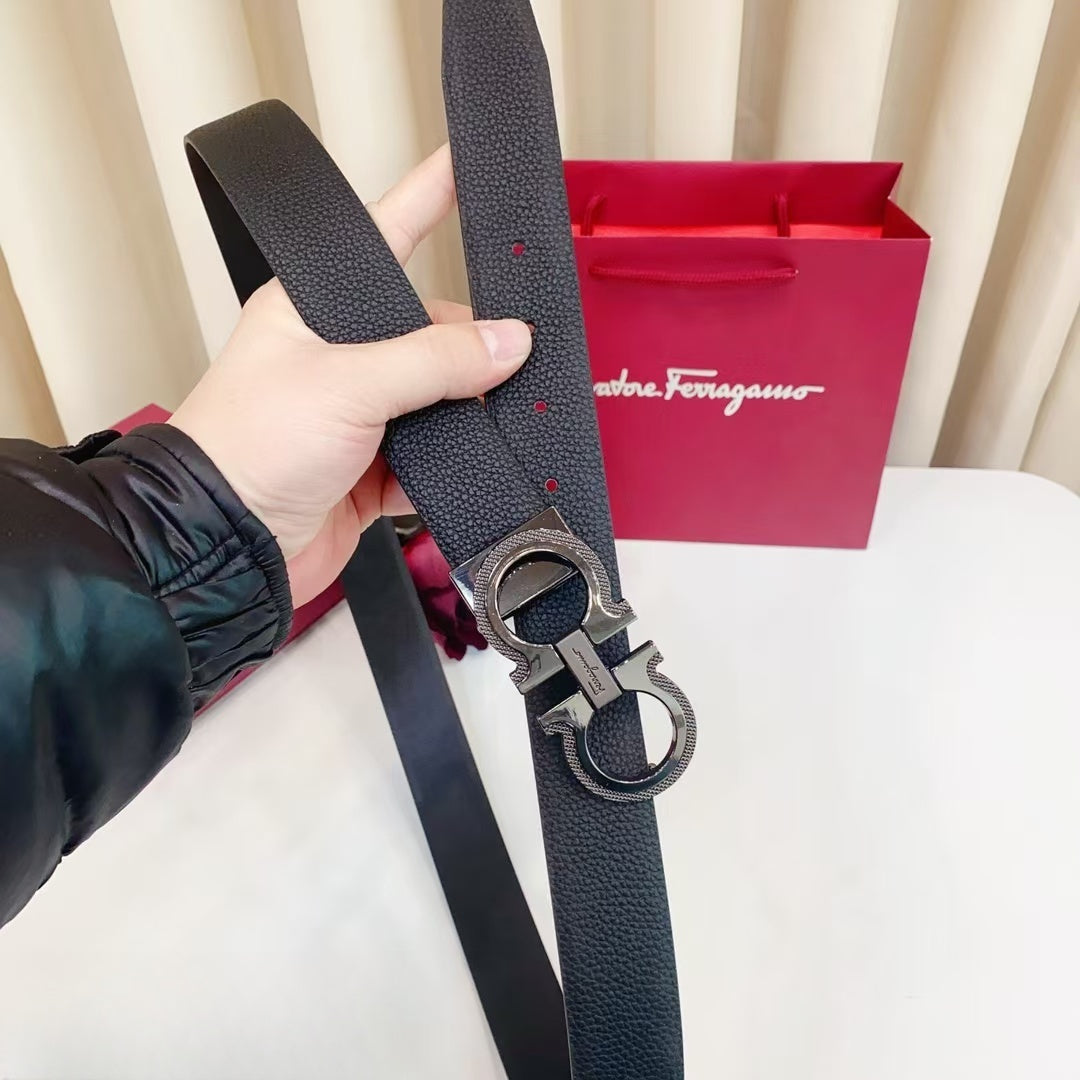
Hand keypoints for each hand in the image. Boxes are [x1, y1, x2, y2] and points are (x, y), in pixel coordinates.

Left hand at [169, 145, 530, 606]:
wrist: (225, 545)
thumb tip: (506, 342)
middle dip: (471, 347)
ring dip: (466, 414)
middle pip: (431, 331)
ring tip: (495, 419)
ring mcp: (358, 415)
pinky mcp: (372, 469)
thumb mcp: (347, 384)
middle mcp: (339, 356)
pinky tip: (459, 470)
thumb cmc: (247, 448)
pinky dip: (449, 467)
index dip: (427, 198)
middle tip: (512, 356)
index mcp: (316, 309)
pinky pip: (431, 458)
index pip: (386, 236)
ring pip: (438, 399)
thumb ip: (434, 360)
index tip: (464, 166)